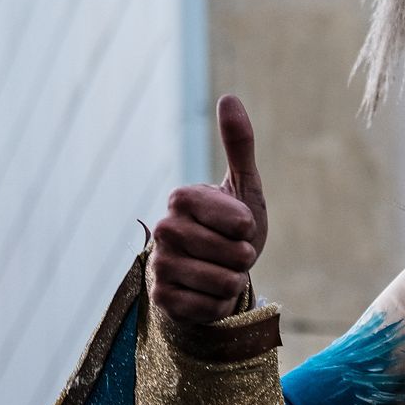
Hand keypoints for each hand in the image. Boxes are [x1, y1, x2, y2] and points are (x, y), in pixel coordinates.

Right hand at [148, 96, 268, 324]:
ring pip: (224, 283)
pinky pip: (210, 308)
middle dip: (245, 256)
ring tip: (223, 272)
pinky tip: (208, 293)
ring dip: (235, 282)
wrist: (216, 273)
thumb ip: (238, 144)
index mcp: (181, 198)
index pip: (236, 219)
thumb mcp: (244, 187)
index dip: (246, 226)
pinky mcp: (160, 300)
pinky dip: (221, 305)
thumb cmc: (233, 228)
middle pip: (233, 253)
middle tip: (232, 252)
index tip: (239, 225)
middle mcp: (162, 229)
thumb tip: (229, 96)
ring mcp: (158, 265)